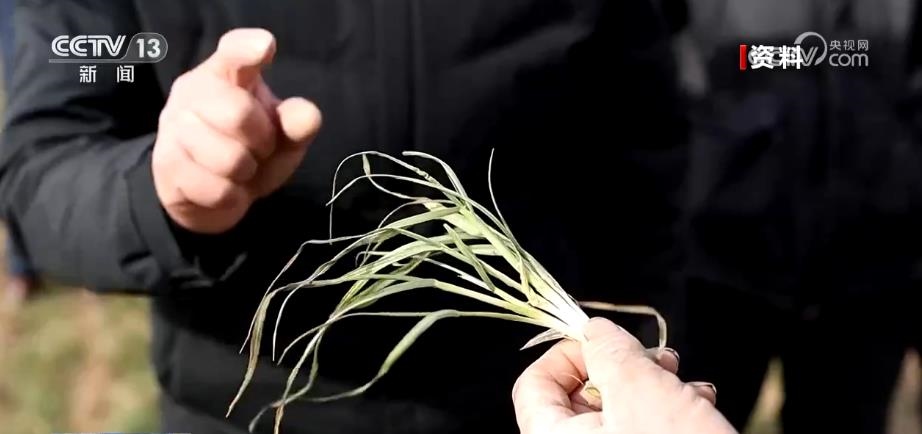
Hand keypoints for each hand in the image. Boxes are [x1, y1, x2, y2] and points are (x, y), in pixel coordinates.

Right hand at [153, 28, 321, 233]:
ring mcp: (173, 127)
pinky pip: (216, 189)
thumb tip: (309, 116)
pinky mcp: (166, 165)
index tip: (266, 46)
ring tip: (240, 170)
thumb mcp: (281, 137)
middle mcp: (193, 92)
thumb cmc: (250, 151)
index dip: (248, 47)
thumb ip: (296, 125)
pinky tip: (225, 188)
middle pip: (238, 114)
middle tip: (259, 149)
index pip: (234, 52)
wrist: (209, 192)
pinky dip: (232, 197)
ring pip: (228, 159)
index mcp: (226, 74)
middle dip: (262, 142)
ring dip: (246, 173)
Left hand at [512, 318, 737, 433]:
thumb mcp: (640, 389)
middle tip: (659, 360)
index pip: (533, 385)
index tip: (604, 341)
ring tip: (688, 386)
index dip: (569, 353)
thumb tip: (596, 331)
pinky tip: (698, 405)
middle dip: (625, 366)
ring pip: (618, 410)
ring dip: (655, 385)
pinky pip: (641, 429)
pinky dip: (667, 411)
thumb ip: (609, 350)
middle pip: (581, 394)